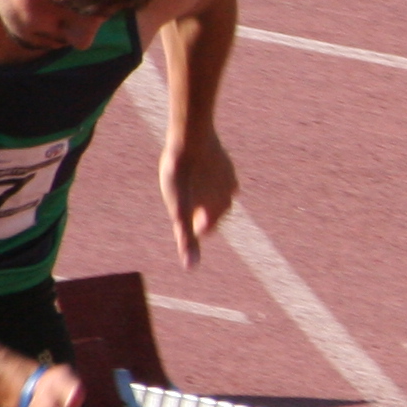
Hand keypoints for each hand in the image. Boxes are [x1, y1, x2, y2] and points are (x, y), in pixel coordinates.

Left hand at [159, 131, 237, 267]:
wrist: (191, 138)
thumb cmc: (181, 175)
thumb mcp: (178, 210)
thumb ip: (186, 239)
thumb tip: (191, 268)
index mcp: (217, 212)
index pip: (204, 230)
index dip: (190, 228)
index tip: (178, 219)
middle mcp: (228, 198)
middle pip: (215, 214)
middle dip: (202, 214)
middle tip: (183, 204)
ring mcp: (229, 180)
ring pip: (220, 196)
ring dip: (209, 197)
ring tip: (193, 190)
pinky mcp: (226, 164)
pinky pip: (222, 178)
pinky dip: (214, 181)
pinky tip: (203, 173)